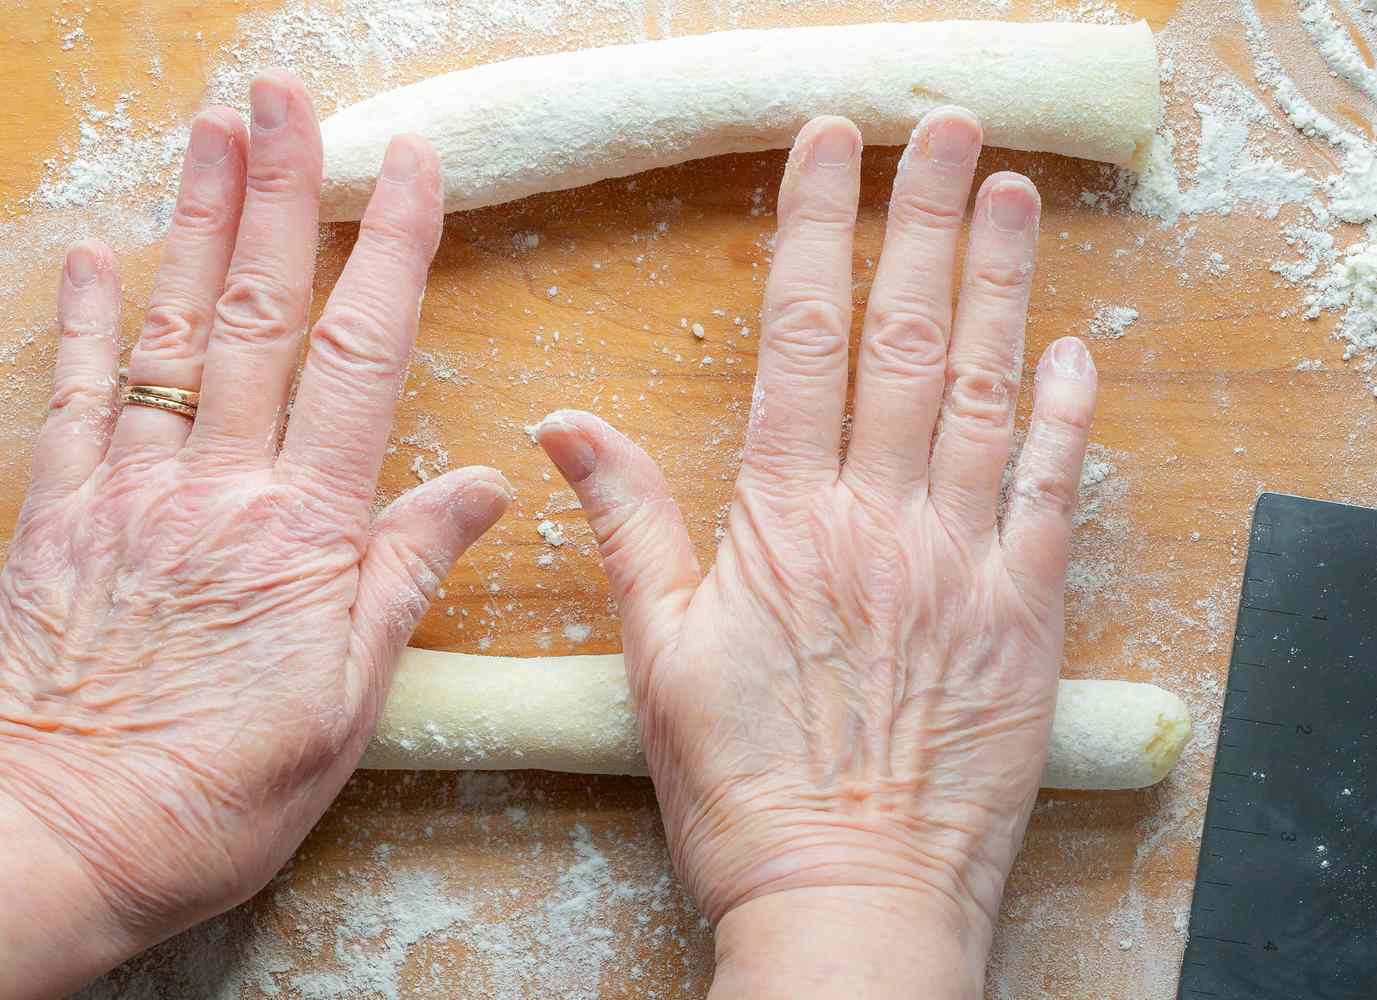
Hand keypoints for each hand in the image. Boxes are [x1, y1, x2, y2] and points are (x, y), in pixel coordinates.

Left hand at [0, 71, 508, 997]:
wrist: (56, 841)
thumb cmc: (217, 787)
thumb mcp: (348, 703)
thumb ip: (404, 577)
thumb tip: (485, 487)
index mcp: (304, 529)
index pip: (361, 358)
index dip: (391, 252)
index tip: (410, 168)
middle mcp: (215, 486)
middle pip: (253, 312)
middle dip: (277, 193)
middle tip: (284, 97)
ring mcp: (128, 490)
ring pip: (164, 330)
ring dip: (189, 221)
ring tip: (205, 128)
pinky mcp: (57, 515)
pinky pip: (70, 395)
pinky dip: (80, 316)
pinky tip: (91, 250)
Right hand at [537, 108, 1097, 996]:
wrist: (852, 895)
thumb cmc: (744, 785)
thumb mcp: (658, 656)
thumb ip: (629, 525)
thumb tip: (568, 422)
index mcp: (785, 517)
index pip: (800, 336)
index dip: (815, 228)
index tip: (828, 144)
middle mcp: (881, 518)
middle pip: (904, 339)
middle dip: (920, 221)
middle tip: (942, 127)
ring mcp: (963, 560)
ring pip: (985, 394)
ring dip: (998, 285)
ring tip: (1007, 194)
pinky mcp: (1025, 614)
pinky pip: (1051, 496)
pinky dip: (1065, 418)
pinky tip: (1074, 351)